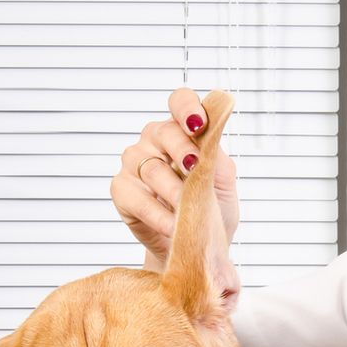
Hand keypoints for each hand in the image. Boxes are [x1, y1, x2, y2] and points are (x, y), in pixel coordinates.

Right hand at [112, 86, 242, 263]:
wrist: (196, 244)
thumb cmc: (211, 208)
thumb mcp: (224, 184)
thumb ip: (218, 160)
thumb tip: (211, 142)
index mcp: (182, 131)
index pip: (180, 103)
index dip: (187, 108)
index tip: (199, 124)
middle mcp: (155, 141)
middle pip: (164, 132)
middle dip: (182, 150)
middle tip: (195, 170)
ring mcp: (135, 163)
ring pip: (150, 167)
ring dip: (173, 190)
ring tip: (188, 208)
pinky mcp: (122, 190)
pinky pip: (136, 197)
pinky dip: (157, 214)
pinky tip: (172, 225)